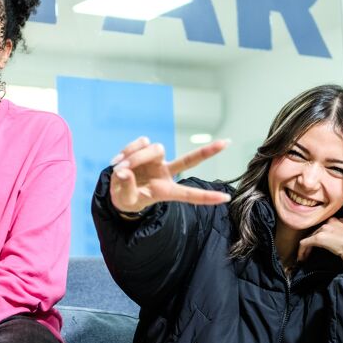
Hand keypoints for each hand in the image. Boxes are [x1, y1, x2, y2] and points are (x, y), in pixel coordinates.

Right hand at [109, 137, 231, 213]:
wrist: (116, 188)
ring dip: (136, 157)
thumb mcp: (125, 200)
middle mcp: (165, 173)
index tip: (226, 198)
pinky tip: (117, 161)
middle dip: (208, 152)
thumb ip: (126, 186)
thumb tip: (123, 171)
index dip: (207, 197)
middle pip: (189, 160)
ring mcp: (157, 160)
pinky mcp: (146, 149)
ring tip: (119, 169)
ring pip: (155, 148)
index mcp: (165, 191)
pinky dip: (129, 150)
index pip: (189, 194)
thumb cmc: (126, 198)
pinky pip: (142, 142)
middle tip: (226, 143)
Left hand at [297, 217, 342, 274]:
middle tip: (310, 252)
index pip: (327, 226)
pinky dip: (301, 251)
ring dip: (306, 248)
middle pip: (317, 231)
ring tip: (304, 257)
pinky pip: (305, 243)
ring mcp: (324, 229)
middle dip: (313, 241)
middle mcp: (331, 222)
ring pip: (310, 236)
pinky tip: (301, 258)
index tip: (321, 245)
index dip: (322, 235)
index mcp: (340, 221)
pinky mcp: (318, 238)